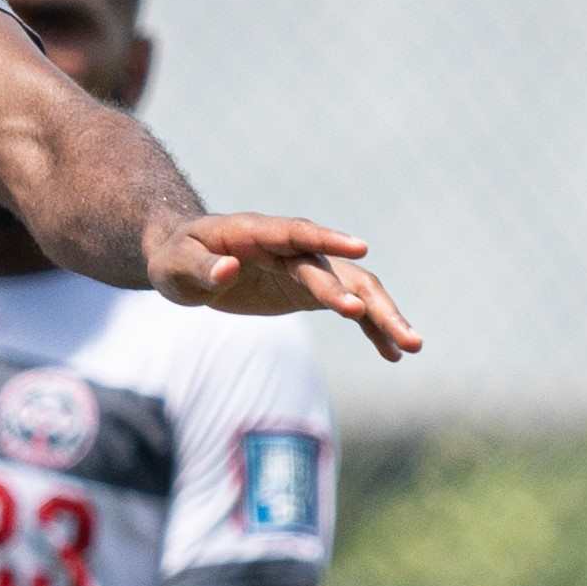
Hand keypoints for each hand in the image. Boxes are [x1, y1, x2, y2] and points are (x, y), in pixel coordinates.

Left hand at [150, 211, 417, 362]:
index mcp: (257, 232)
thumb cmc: (175, 257)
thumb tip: (228, 268)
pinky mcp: (307, 288)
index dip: (328, 240)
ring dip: (382, 315)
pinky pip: (346, 306)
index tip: (361, 250)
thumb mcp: (176, 266)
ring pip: (352, 287)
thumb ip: (201, 268)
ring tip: (411, 346)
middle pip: (337, 270)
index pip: (298, 234)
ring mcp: (303, 266)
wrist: (184, 257)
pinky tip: (391, 353)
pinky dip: (368, 327)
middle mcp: (290, 246)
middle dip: (369, 300)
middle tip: (402, 331)